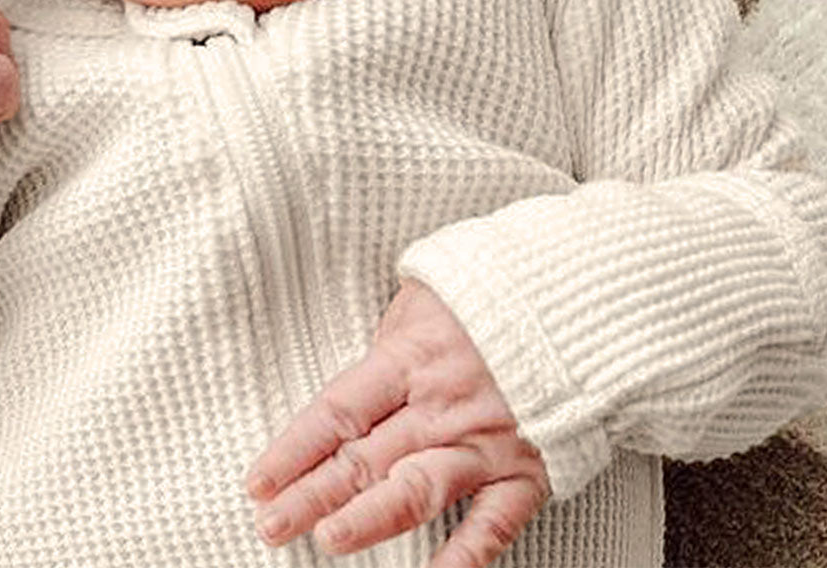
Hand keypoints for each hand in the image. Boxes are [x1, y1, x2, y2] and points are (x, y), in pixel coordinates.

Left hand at [245, 279, 547, 566]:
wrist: (577, 298)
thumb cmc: (493, 294)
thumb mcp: (424, 296)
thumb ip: (389, 343)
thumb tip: (361, 378)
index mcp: (410, 359)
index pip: (338, 411)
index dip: (294, 449)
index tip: (258, 481)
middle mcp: (441, 405)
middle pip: (364, 457)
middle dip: (311, 495)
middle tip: (270, 525)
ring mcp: (484, 441)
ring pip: (417, 489)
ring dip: (369, 519)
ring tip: (327, 540)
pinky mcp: (527, 469)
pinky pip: (494, 522)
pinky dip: (466, 555)